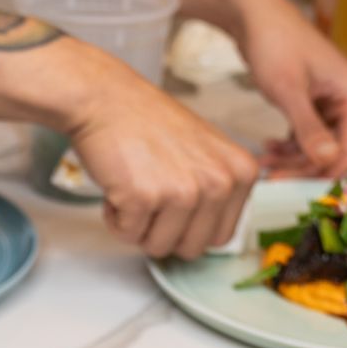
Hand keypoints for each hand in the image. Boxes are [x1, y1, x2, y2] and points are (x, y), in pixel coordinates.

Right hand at [63, 52, 260, 258]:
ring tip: (135, 185)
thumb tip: (210, 234)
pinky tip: (119, 183)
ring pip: (159, 247)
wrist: (105, 99)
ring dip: (138, 224)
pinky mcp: (145, 198)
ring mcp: (183, 191)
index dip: (190, 226)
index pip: (222, 236)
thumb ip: (217, 190)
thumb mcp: (206, 152)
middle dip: (165, 231)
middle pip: (192, 248)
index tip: (175, 200)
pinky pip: (127, 235)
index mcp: (241, 173)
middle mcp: (219, 182)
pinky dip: (115, 217)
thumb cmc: (147, 123)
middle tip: (152, 194)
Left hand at [233, 0, 346, 177]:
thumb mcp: (289, 90)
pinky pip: (306, 134)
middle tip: (273, 178)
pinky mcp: (311, 101)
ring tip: (265, 162)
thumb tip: (328, 160)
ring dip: (293, 158)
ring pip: (318, 146)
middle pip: (334, 151)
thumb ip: (308, 128)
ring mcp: (329, 101)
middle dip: (305, 167)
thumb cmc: (274, 42)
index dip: (325, 172)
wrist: (254, 14)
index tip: (296, 186)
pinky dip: (288, 145)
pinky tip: (268, 149)